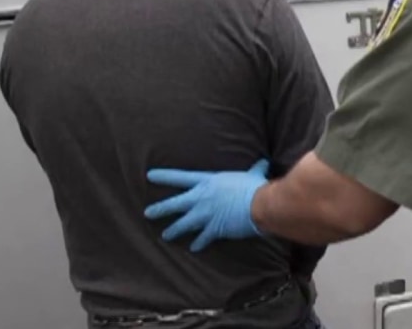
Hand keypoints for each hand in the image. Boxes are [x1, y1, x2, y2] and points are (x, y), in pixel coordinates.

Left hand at [143, 159, 269, 250]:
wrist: (259, 205)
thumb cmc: (254, 187)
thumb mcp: (253, 174)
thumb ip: (255, 169)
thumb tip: (263, 162)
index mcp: (208, 182)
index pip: (181, 177)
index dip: (165, 176)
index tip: (149, 176)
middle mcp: (202, 198)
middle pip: (175, 204)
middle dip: (160, 209)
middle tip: (147, 213)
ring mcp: (206, 215)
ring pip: (184, 224)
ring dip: (174, 230)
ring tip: (165, 235)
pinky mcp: (214, 229)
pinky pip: (202, 238)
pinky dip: (198, 244)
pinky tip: (194, 248)